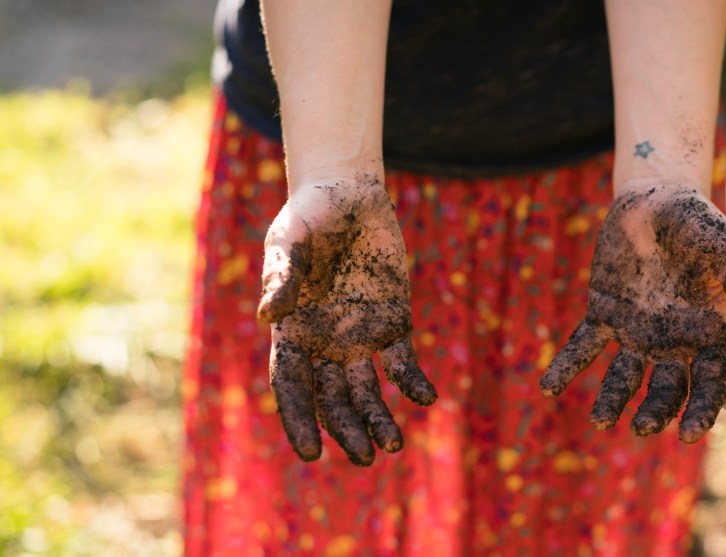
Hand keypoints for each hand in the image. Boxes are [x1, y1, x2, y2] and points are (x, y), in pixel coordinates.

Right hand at [258, 173, 436, 464]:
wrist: (350, 194)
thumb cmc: (310, 215)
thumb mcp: (290, 238)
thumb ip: (282, 274)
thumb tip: (270, 316)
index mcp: (292, 330)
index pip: (291, 387)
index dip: (299, 420)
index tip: (311, 454)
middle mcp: (324, 342)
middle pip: (333, 399)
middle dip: (345, 430)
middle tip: (363, 459)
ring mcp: (359, 335)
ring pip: (367, 390)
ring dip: (378, 419)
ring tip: (393, 447)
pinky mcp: (393, 321)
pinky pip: (402, 361)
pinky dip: (413, 382)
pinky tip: (426, 397)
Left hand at [540, 185, 725, 442]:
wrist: (655, 197)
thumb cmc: (699, 225)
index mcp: (707, 334)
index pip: (709, 384)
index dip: (701, 411)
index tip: (688, 435)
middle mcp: (672, 341)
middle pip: (666, 389)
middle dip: (655, 412)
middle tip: (641, 427)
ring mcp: (635, 331)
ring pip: (624, 376)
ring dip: (611, 400)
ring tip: (599, 421)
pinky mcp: (603, 314)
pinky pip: (583, 346)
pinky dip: (565, 367)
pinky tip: (547, 387)